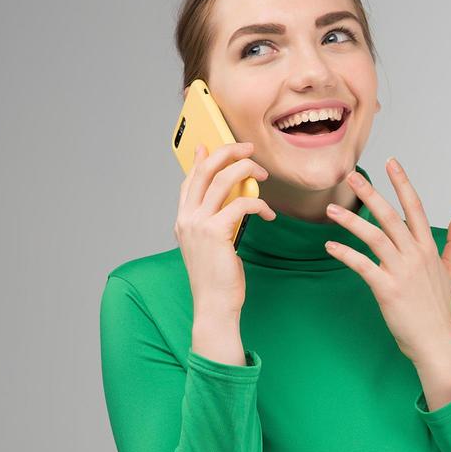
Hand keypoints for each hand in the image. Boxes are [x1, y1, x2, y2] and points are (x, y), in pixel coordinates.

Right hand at [174, 141, 276, 320]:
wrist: (214, 305)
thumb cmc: (217, 279)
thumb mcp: (211, 246)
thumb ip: (215, 222)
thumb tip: (231, 203)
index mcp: (183, 221)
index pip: (190, 180)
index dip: (201, 160)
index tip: (211, 146)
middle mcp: (186, 218)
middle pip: (205, 170)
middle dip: (228, 152)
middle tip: (248, 148)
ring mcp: (198, 224)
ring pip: (222, 180)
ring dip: (246, 169)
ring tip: (262, 173)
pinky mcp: (215, 232)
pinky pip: (241, 204)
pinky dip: (259, 204)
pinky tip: (268, 214)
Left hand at [323, 157, 450, 365]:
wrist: (436, 340)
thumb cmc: (439, 308)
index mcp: (428, 248)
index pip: (415, 207)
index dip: (403, 183)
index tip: (392, 162)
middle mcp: (416, 255)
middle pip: (391, 216)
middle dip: (370, 193)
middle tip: (350, 176)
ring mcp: (402, 272)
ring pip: (374, 236)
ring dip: (351, 221)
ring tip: (331, 209)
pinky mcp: (387, 289)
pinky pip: (362, 265)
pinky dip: (345, 253)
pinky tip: (330, 245)